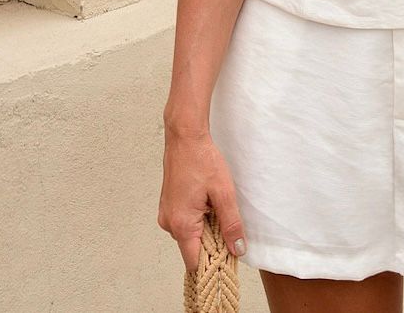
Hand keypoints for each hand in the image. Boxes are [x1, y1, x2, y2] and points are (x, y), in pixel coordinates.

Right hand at [158, 128, 247, 271]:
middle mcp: (169, 224)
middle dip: (212, 243)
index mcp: (181, 225)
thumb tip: (237, 249)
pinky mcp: (168, 206)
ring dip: (205, 229)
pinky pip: (185, 223)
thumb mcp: (224, 193)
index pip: (195, 263)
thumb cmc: (202, 161)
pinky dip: (198, 219)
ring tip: (216, 207)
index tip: (227, 260)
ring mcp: (166, 215)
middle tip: (227, 225)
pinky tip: (207, 202)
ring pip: (190, 235)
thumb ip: (231, 224)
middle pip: (193, 249)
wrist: (185, 137)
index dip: (212, 265)